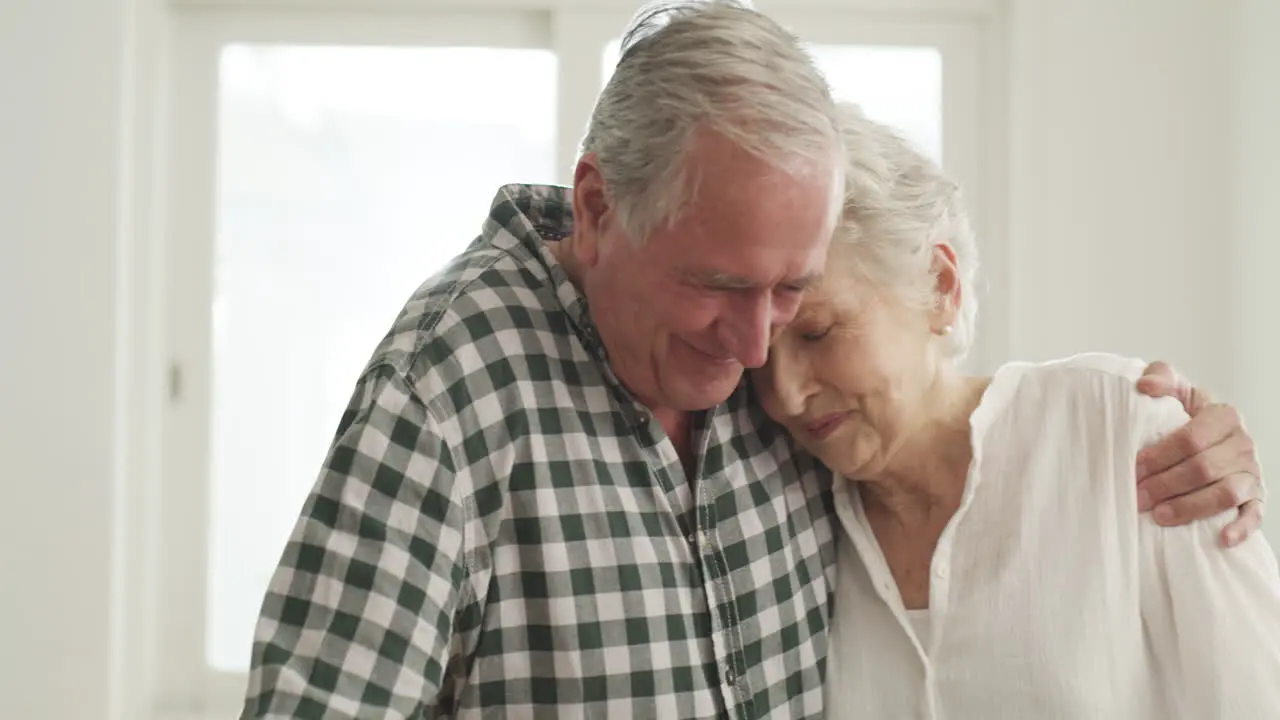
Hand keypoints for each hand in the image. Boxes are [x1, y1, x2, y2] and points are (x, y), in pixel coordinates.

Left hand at [1135, 361, 1264, 546]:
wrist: (1214, 435)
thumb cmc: (1188, 416)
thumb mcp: (1178, 392)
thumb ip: (1163, 378)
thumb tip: (1144, 386)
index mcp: (1224, 416)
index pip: (1190, 439)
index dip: (1160, 456)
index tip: (1133, 468)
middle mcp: (1243, 444)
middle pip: (1203, 468)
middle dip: (1166, 485)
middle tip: (1137, 497)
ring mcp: (1252, 472)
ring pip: (1225, 493)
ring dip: (1190, 507)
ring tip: (1159, 516)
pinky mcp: (1257, 497)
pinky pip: (1255, 515)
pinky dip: (1241, 528)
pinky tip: (1222, 539)